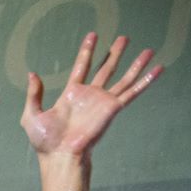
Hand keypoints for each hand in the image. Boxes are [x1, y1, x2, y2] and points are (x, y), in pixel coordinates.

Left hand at [21, 32, 160, 160]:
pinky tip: (158, 69)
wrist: (59, 155)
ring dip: (136, 64)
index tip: (93, 35)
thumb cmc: (45, 141)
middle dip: (114, 53)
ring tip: (148, 49)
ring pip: (124, 78)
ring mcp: (103, 101)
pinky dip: (146, 80)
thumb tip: (32, 74)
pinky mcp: (113, 108)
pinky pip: (133, 92)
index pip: (82, 67)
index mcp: (72, 94)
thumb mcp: (32, 115)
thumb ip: (34, 94)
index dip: (87, 51)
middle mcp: (90, 95)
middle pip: (106, 69)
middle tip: (124, 38)